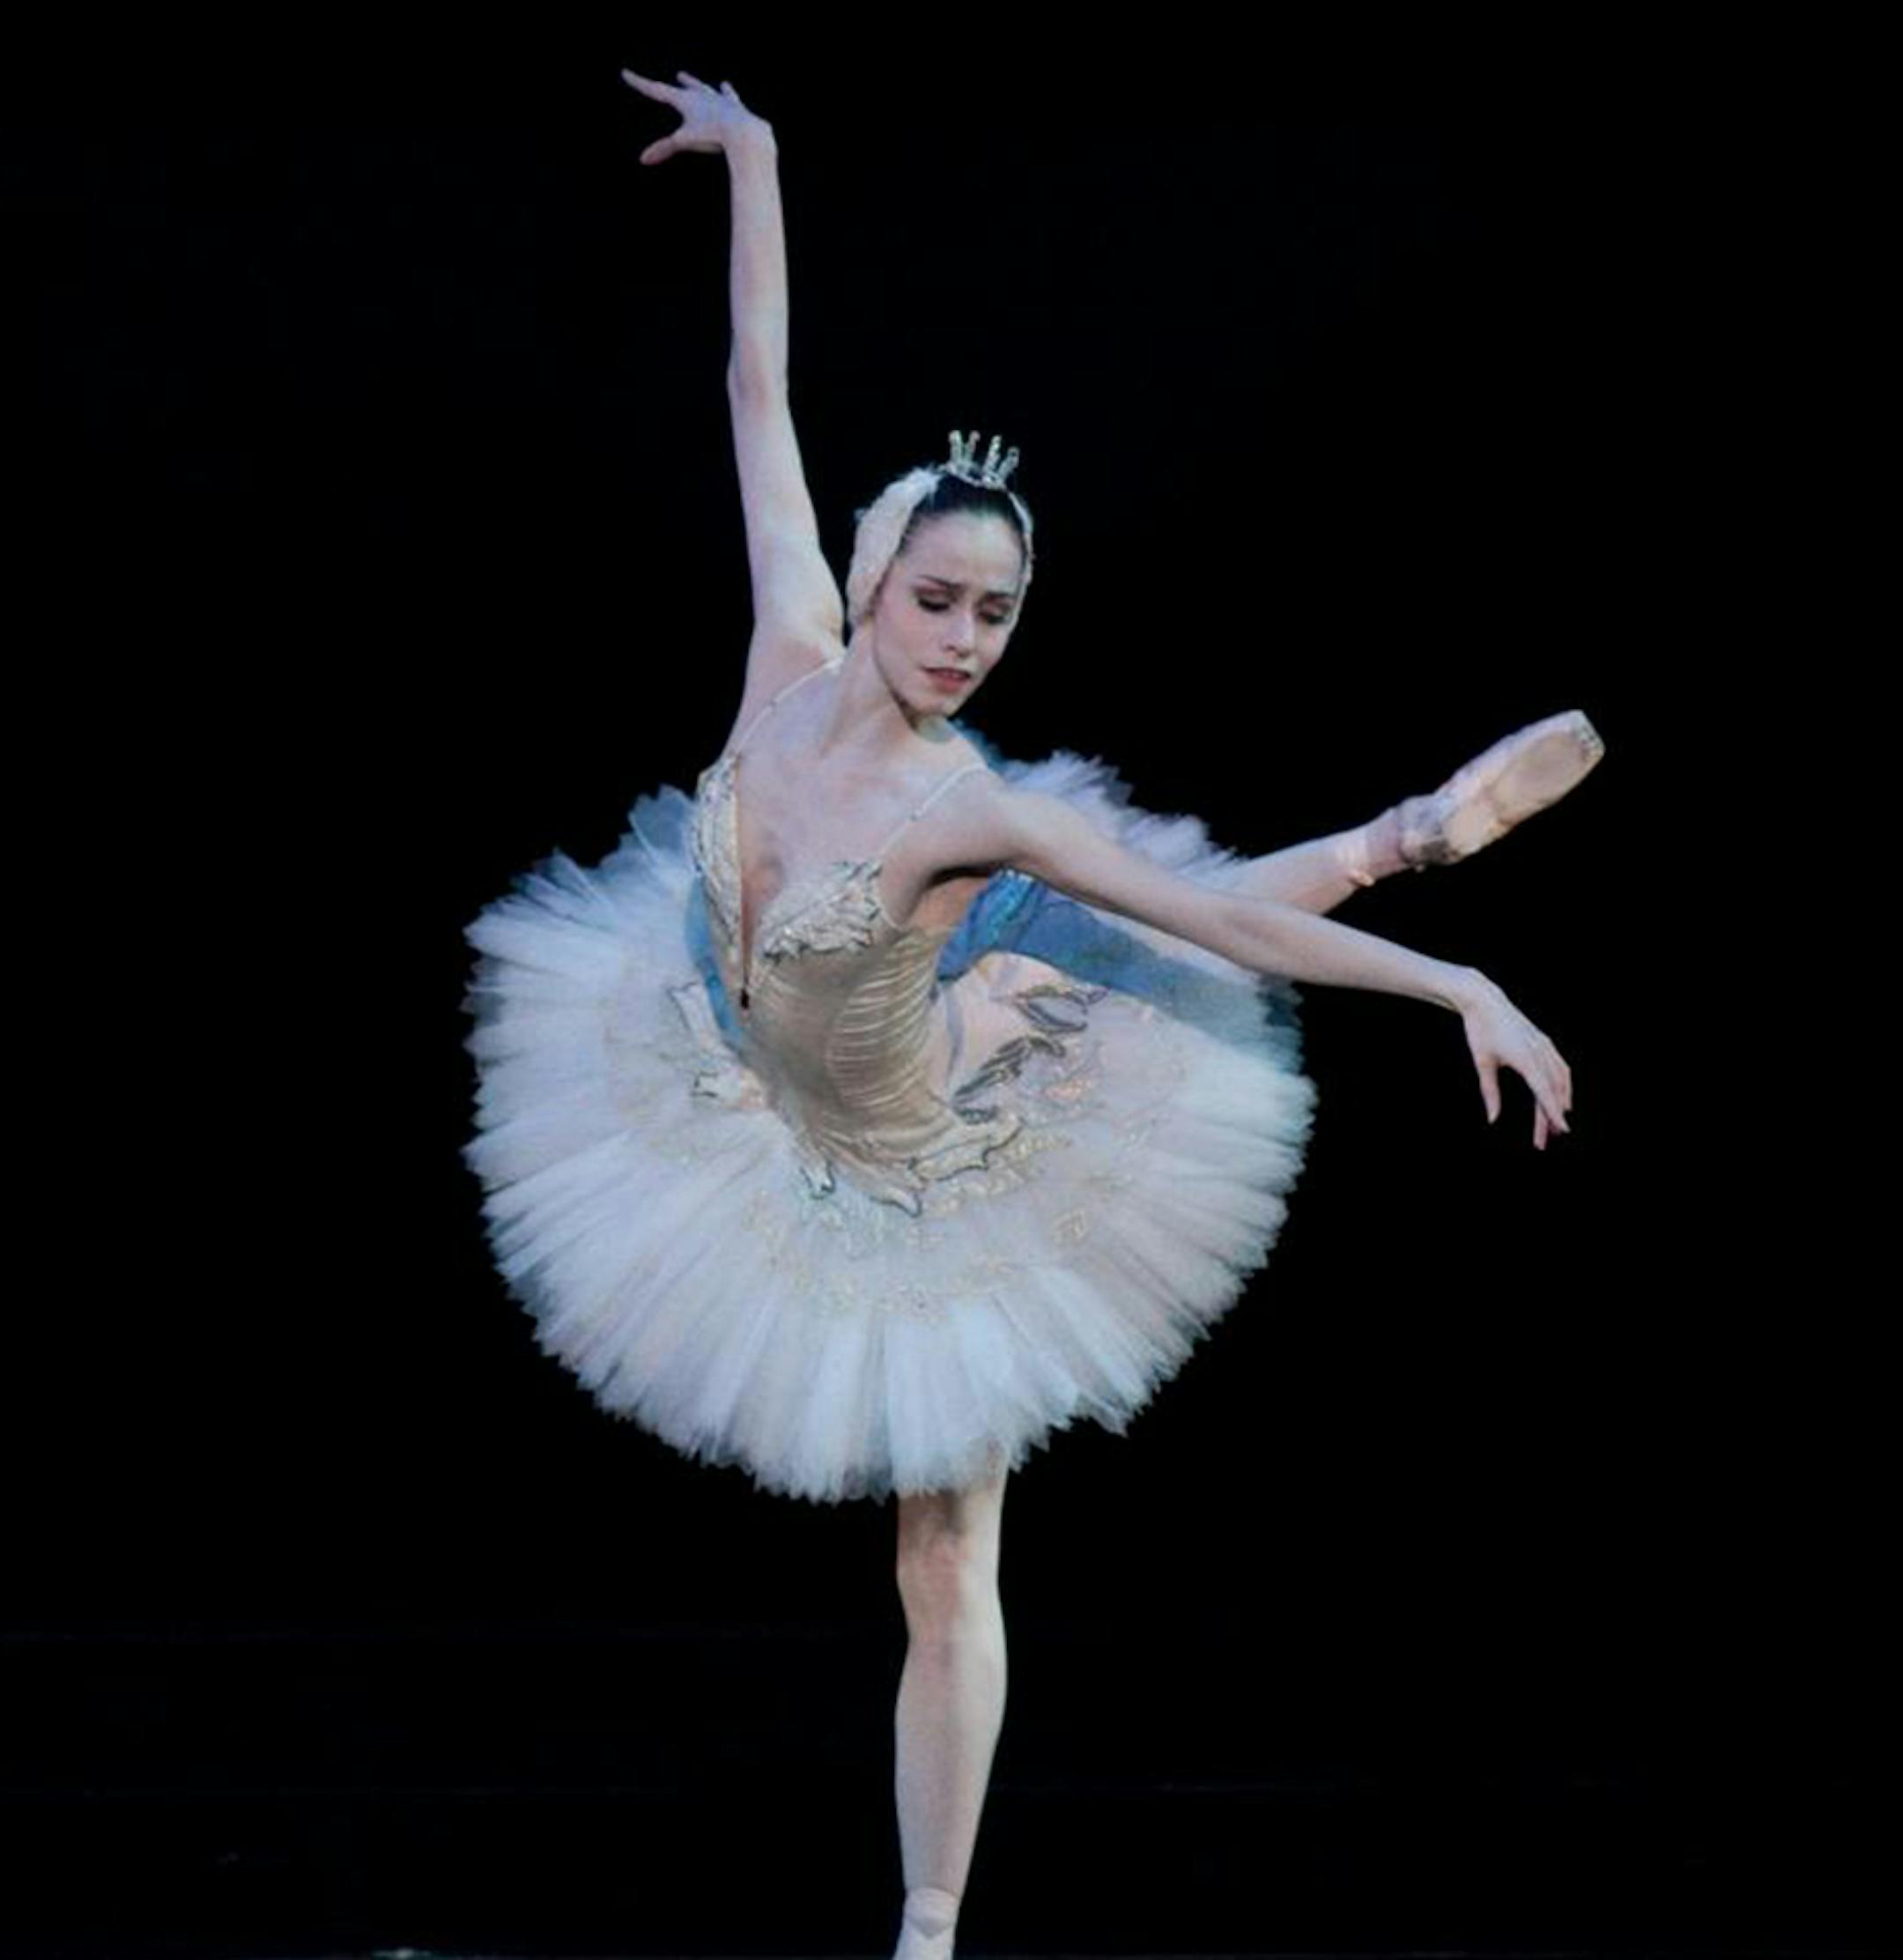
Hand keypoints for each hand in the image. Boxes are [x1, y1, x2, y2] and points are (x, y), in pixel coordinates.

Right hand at [618, 68, 770, 163]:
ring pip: (712, 91)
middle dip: (681, 83)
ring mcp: (721, 101)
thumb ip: (664, 148)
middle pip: (688, 87)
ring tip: (719, 83)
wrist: (744, 132)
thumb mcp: (684, 141)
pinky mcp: (738, 110)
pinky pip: (733, 101)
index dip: (639, 83)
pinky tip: (730, 91)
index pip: (656, 90)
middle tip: (680, 75)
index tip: (625, 73)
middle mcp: (703, 96)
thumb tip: (643, 160)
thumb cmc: (712, 135)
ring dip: (708, 87)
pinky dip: (731, 98)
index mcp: (686, 100)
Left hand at [1457, 973, 1574, 1149]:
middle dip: (1550, 1118)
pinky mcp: (1543, 1041)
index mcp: (1526, 1059)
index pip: (1544, 1092)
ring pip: (1560, 1080)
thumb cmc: (1480, 1031)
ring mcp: (1544, 1045)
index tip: (1562, 1131)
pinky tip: (1560, 1097)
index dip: (1553, 1113)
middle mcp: (1540, 1052)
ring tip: (1554, 1125)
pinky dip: (1562, 1084)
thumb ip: (1490, 1093)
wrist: (1484, 1001)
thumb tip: (1493, 1119)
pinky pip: (1560, 1067)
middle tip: (1545, 1141)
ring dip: (1559, 1103)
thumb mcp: (1482, 1064)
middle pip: (1552, 1092)